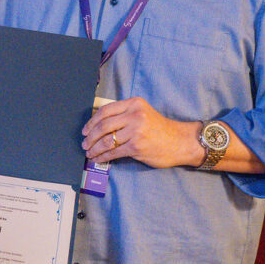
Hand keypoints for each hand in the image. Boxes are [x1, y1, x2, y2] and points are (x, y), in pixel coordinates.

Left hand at [81, 97, 199, 168]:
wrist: (180, 141)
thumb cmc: (160, 129)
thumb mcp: (143, 113)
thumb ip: (124, 115)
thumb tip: (99, 126)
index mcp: (134, 104)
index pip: (106, 110)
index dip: (92, 121)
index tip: (85, 130)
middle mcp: (134, 115)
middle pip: (103, 125)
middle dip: (90, 137)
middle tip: (85, 143)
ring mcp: (135, 131)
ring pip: (106, 140)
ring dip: (94, 148)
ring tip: (89, 153)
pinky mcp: (136, 146)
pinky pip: (113, 152)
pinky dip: (102, 157)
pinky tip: (98, 159)